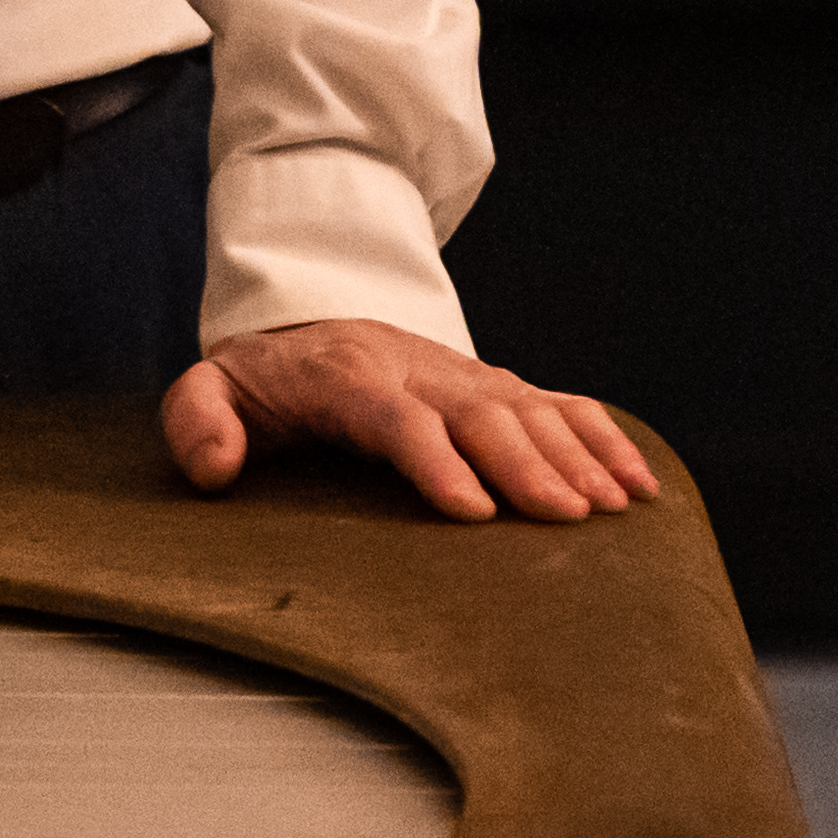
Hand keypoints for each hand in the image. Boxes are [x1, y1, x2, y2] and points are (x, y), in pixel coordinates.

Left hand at [158, 317, 656, 523]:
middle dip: (524, 463)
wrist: (307, 321)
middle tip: (564, 517)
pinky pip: (560, 404)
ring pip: (529, 408)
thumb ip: (198, 419)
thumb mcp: (211, 388)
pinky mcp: (496, 386)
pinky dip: (604, 437)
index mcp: (349, 376)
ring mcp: (465, 376)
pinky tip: (638, 483)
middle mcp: (418, 370)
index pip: (395, 417)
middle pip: (478, 413)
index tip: (471, 509)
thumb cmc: (264, 378)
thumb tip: (215, 467)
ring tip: (611, 507)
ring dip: (574, 454)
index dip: (434, 460)